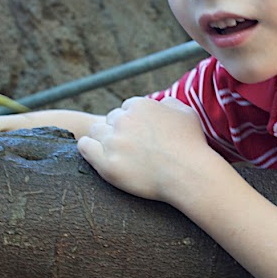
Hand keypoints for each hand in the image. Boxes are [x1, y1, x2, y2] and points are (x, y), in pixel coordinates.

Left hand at [77, 96, 216, 201]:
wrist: (189, 174)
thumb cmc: (192, 145)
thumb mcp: (186, 113)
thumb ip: (170, 103)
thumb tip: (161, 103)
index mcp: (140, 105)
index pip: (126, 108)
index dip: (133, 121)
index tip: (140, 134)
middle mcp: (123, 120)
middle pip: (111, 119)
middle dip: (119, 130)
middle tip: (130, 146)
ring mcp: (113, 141)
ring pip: (96, 131)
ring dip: (103, 139)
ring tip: (115, 151)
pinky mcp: (107, 164)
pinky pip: (85, 147)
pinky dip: (88, 147)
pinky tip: (96, 153)